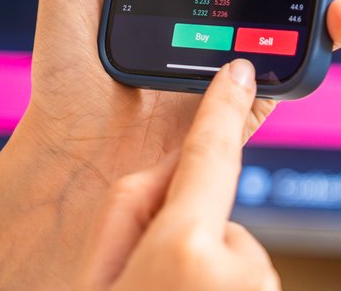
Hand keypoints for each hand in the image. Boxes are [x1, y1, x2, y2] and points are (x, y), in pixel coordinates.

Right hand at [78, 59, 277, 290]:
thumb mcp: (99, 266)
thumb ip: (133, 203)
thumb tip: (173, 169)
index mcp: (185, 246)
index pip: (211, 153)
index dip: (225, 107)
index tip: (241, 72)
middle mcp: (235, 269)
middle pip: (214, 214)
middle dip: (186, 230)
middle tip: (145, 273)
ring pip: (229, 251)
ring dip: (201, 268)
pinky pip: (241, 280)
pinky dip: (215, 287)